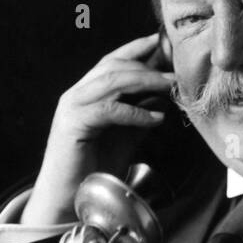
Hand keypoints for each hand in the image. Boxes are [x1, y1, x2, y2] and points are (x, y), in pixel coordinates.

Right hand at [22, 32, 174, 229]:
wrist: (68, 200)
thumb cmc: (94, 171)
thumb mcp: (124, 137)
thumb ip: (139, 115)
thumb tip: (162, 98)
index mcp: (86, 94)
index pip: (112, 61)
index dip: (137, 48)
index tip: (163, 42)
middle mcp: (76, 95)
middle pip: (113, 66)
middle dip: (147, 65)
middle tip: (175, 72)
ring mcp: (72, 107)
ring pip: (111, 81)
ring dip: (145, 82)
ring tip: (170, 87)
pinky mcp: (74, 124)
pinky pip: (109, 110)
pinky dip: (135, 112)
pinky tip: (156, 118)